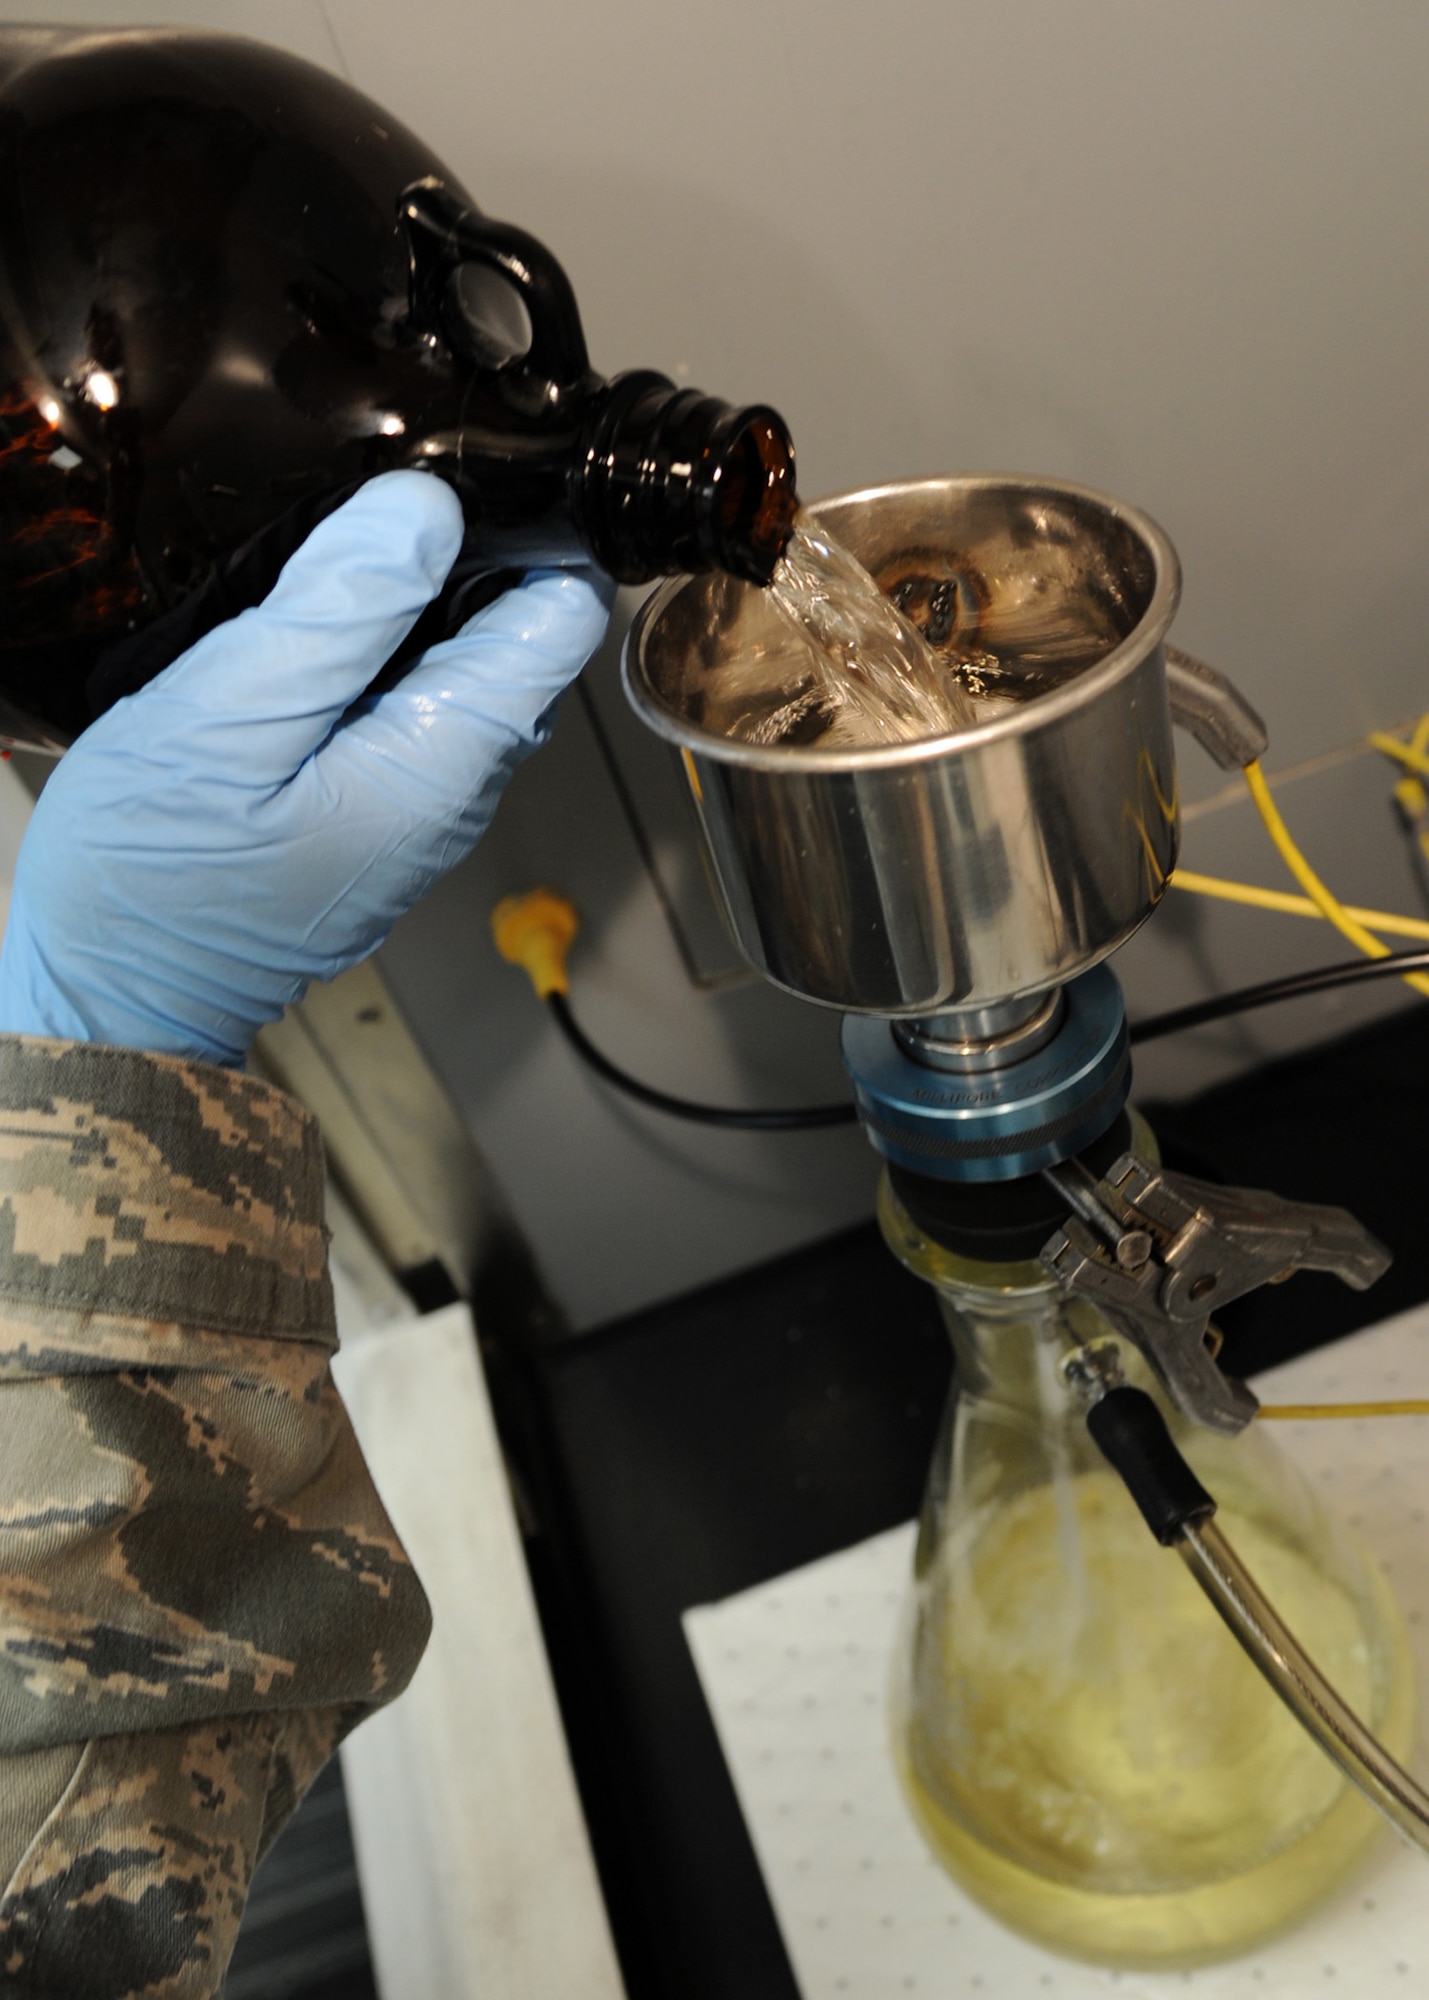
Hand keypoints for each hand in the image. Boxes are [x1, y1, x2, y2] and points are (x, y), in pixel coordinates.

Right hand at [0, 471, 610, 1064]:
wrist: (113, 1000)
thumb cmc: (152, 879)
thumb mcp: (228, 716)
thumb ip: (336, 612)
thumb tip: (426, 513)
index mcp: (443, 762)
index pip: (560, 622)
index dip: (535, 534)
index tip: (473, 479)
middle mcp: (455, 793)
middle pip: (517, 644)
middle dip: (471, 561)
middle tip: (376, 503)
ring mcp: (416, 813)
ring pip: (457, 676)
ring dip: (415, 610)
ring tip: (331, 560)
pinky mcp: (372, 821)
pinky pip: (405, 716)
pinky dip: (375, 663)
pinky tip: (304, 640)